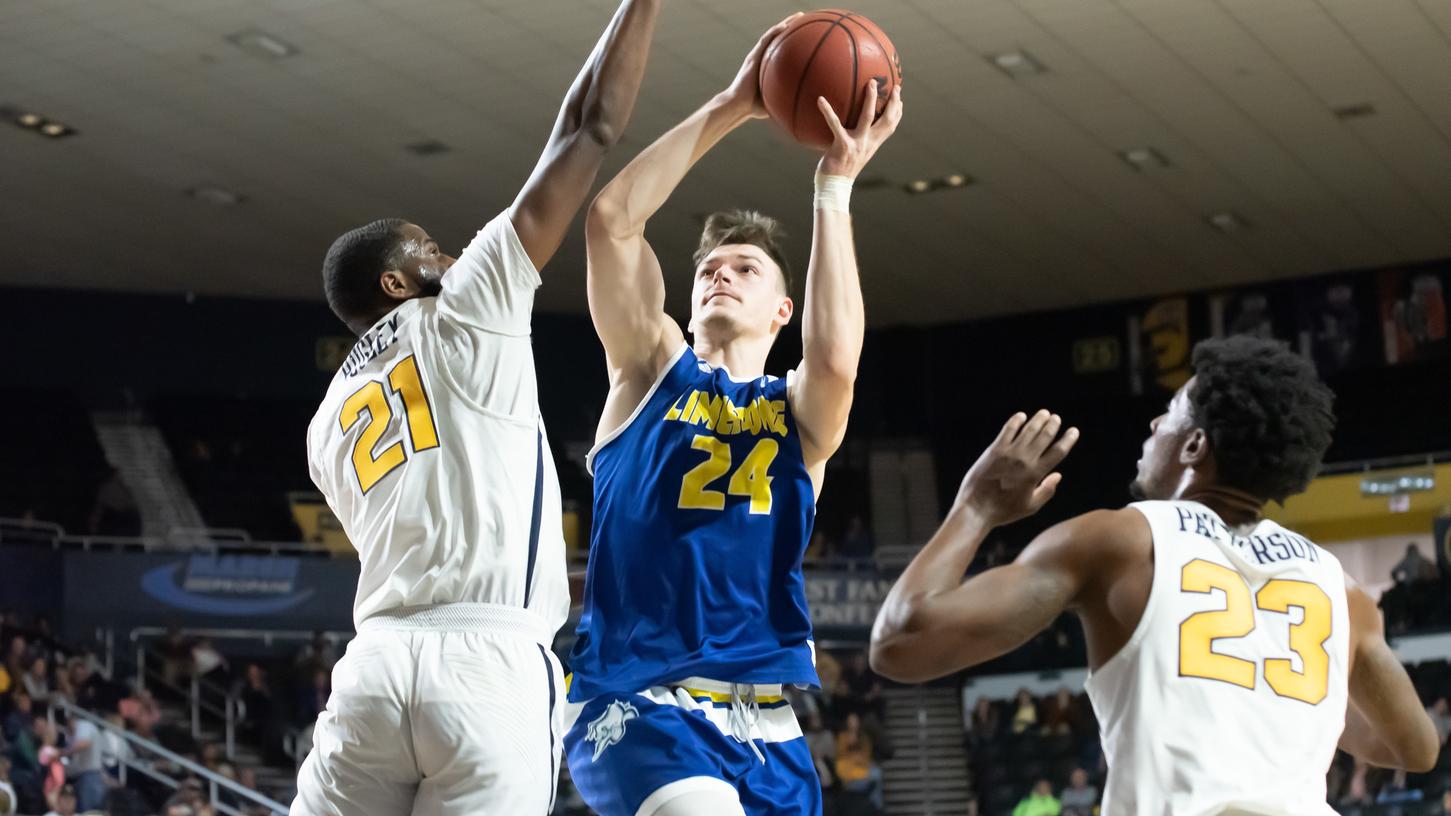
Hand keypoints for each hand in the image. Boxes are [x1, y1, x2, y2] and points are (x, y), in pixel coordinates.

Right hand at [721, 13, 801, 118]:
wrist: (738, 106)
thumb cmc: (754, 107)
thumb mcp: (775, 100)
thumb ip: (787, 98)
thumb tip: (805, 105)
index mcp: (768, 65)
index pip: (783, 49)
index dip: (795, 40)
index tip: (809, 34)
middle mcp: (763, 57)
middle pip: (779, 37)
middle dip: (793, 27)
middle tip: (807, 19)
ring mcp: (757, 56)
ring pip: (773, 34)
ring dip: (786, 23)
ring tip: (800, 16)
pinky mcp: (752, 57)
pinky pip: (765, 41)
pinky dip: (775, 32)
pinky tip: (785, 26)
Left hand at [817, 80, 903, 177]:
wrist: (835, 186)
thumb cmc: (841, 170)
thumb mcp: (854, 154)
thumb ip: (856, 140)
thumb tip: (850, 127)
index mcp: (872, 144)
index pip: (890, 126)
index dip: (897, 111)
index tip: (899, 97)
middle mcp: (868, 143)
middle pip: (886, 120)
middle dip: (892, 102)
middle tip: (894, 86)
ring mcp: (856, 144)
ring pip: (867, 118)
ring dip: (870, 99)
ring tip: (871, 83)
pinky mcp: (842, 145)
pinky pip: (834, 124)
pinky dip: (827, 111)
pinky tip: (820, 99)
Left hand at [955, 410, 1078, 527]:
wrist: (976, 508)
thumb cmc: (1004, 510)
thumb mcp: (1031, 506)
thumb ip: (1047, 490)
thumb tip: (1058, 475)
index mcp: (1036, 474)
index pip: (1058, 452)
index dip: (1068, 439)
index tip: (1073, 431)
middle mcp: (1024, 460)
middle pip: (1044, 436)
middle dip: (1052, 425)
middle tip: (1056, 418)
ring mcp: (1008, 453)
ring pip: (1028, 430)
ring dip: (1038, 419)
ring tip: (1044, 413)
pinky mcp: (994, 450)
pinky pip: (1007, 430)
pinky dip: (1016, 421)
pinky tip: (1021, 416)